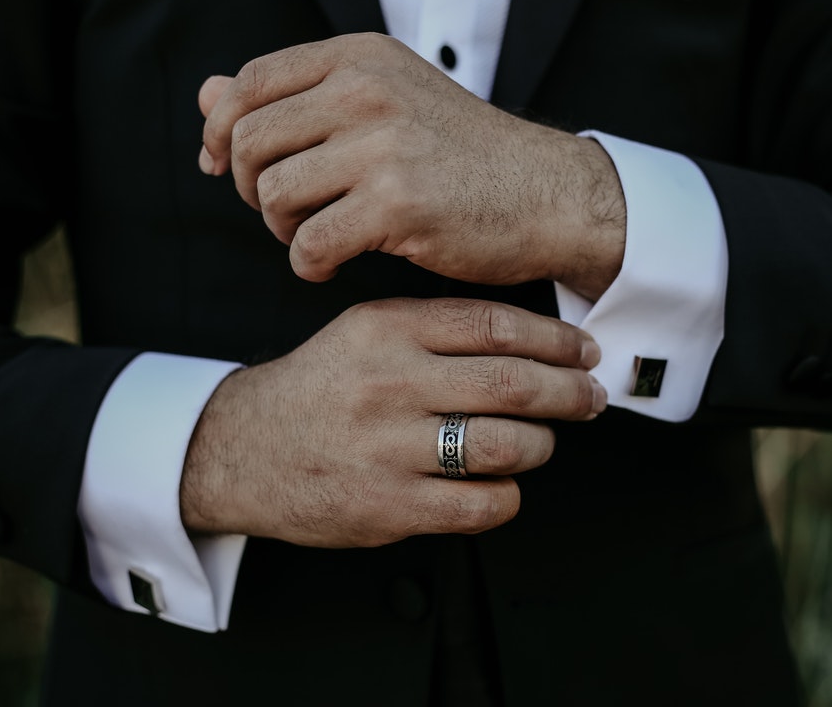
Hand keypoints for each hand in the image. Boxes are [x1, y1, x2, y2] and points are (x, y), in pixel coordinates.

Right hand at [179, 298, 605, 547]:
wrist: (240, 449)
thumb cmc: (319, 387)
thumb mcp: (366, 330)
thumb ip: (437, 326)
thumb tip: (530, 338)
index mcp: (389, 329)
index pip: (496, 326)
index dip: (556, 341)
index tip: (585, 352)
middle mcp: (391, 384)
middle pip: (513, 385)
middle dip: (570, 394)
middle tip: (590, 397)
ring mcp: (388, 448)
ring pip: (506, 447)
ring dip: (542, 446)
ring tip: (542, 442)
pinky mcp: (386, 506)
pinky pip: (480, 506)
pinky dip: (508, 497)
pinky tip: (502, 486)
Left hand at [198, 33, 625, 300]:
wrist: (548, 194)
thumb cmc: (466, 157)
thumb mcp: (385, 105)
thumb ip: (296, 98)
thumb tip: (206, 94)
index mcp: (361, 59)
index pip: (251, 83)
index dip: (221, 130)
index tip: (221, 166)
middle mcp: (367, 92)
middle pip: (248, 142)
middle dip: (249, 187)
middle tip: (286, 211)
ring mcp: (383, 146)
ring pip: (271, 194)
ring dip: (281, 228)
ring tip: (317, 235)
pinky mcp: (398, 205)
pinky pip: (309, 243)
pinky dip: (308, 263)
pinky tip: (331, 263)